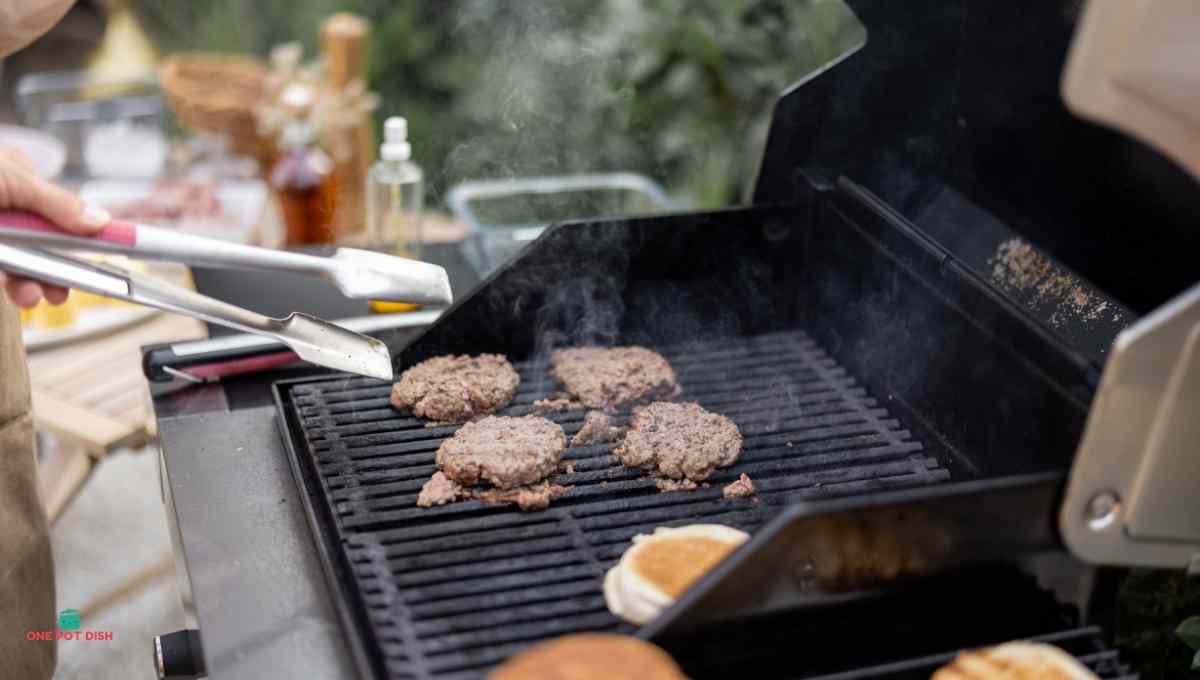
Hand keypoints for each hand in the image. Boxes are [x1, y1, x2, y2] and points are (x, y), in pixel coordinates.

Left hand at [0, 147, 110, 307]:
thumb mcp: (10, 180)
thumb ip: (56, 202)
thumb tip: (100, 220)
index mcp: (18, 179)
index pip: (65, 211)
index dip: (91, 235)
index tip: (123, 252)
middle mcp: (6, 204)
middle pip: (45, 244)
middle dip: (56, 271)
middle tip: (65, 292)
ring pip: (18, 263)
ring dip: (29, 282)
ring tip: (33, 295)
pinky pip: (0, 269)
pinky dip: (7, 281)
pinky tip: (14, 288)